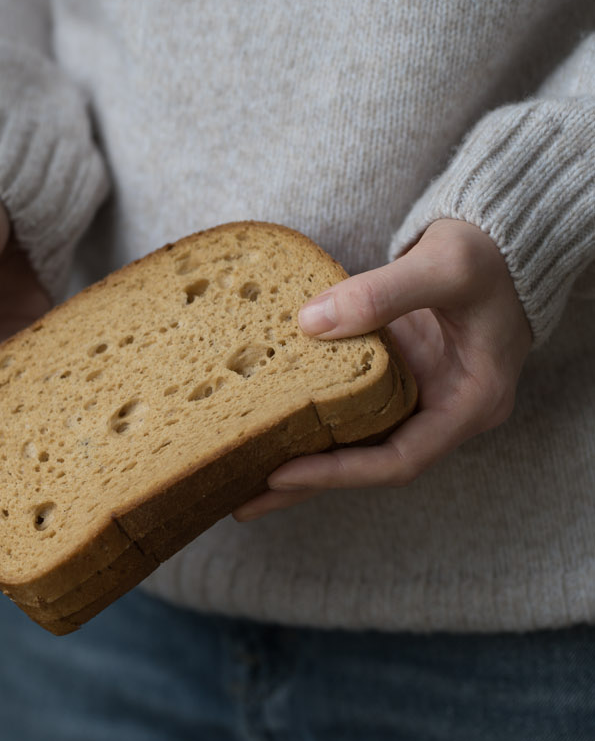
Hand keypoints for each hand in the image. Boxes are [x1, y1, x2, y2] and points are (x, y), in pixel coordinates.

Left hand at [233, 219, 532, 520]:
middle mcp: (444, 412)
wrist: (500, 237)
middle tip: (244, 503)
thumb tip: (309, 323)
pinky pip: (350, 407)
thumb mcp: (444, 265)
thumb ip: (382, 293)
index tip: (282, 473)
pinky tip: (264, 422)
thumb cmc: (487, 252)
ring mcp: (419, 396)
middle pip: (370, 463)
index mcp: (471, 403)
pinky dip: (310, 416)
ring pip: (357, 441)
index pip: (401, 460)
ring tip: (239, 478)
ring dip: (302, 457)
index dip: (340, 472)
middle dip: (308, 484)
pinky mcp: (396, 377)